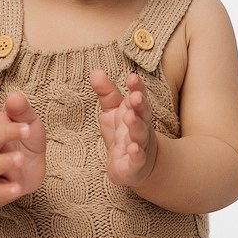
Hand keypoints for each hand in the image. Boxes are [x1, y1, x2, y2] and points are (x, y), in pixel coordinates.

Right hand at [0, 90, 45, 203]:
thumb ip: (22, 111)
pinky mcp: (0, 189)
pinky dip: (4, 191)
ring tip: (20, 158)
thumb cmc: (23, 144)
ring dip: (3, 161)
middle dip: (5, 132)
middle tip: (25, 129)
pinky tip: (15, 189)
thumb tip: (14, 96)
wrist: (20, 177)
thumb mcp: (28, 124)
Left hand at [91, 69, 158, 187]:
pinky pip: (137, 159)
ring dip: (137, 126)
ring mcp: (139, 146)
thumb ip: (106, 93)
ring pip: (140, 135)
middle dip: (140, 105)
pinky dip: (137, 154)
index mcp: (136, 112)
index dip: (136, 87)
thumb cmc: (124, 134)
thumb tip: (95, 71)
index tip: (132, 78)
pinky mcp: (135, 165)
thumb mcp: (113, 112)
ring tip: (131, 117)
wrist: (139, 166)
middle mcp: (141, 127)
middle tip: (135, 96)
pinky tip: (134, 149)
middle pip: (142, 114)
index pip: (138, 97)